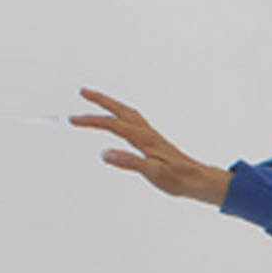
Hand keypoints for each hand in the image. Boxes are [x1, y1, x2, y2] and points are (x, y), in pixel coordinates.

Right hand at [70, 88, 231, 205]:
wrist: (198, 180)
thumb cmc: (178, 179)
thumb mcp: (154, 173)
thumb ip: (130, 162)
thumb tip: (106, 154)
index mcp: (145, 139)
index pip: (113, 125)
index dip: (92, 121)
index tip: (73, 119)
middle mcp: (147, 133)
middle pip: (121, 111)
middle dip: (101, 100)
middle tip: (83, 92)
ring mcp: (151, 136)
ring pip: (127, 113)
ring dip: (111, 104)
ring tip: (96, 99)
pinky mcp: (153, 141)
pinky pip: (133, 120)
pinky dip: (121, 114)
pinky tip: (119, 119)